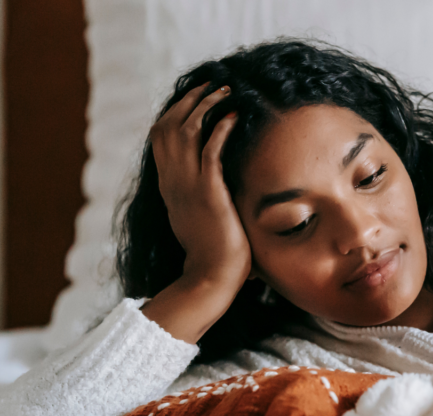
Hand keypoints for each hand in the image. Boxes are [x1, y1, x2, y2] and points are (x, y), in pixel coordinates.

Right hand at [148, 83, 248, 288]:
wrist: (211, 278)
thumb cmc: (213, 256)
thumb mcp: (199, 221)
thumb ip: (200, 201)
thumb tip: (215, 192)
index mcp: (169, 187)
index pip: (162, 138)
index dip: (176, 113)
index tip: (195, 98)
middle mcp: (173, 182)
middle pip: (168, 126)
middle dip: (189, 100)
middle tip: (211, 85)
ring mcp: (188, 186)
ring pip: (187, 131)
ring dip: (206, 106)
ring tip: (225, 91)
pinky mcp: (208, 193)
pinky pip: (211, 151)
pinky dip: (221, 129)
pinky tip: (235, 116)